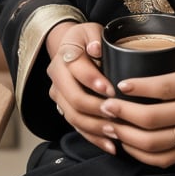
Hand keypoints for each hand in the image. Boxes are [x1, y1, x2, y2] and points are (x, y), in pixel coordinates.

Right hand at [46, 21, 118, 154]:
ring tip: (116, 132)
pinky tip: (111, 145)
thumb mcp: (91, 30)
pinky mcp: (65, 110)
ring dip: (96, 127)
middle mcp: (57, 78)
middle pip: (73, 98)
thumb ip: (95, 36)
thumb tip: (96, 47)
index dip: (93, 80)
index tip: (112, 90)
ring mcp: (59, 96)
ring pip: (74, 117)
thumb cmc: (87, 39)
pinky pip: (77, 127)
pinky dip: (94, 138)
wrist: (71, 48)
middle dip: (96, 108)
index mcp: (64, 55)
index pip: (76, 70)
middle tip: (116, 113)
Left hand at [95, 39, 174, 167]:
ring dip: (127, 136)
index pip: (164, 87)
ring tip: (109, 125)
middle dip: (123, 113)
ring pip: (156, 142)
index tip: (118, 85)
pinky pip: (165, 158)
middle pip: (154, 118)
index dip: (138, 88)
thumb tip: (150, 36)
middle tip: (104, 106)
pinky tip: (128, 144)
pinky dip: (142, 154)